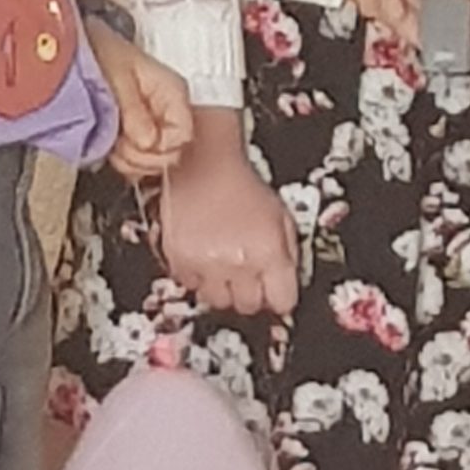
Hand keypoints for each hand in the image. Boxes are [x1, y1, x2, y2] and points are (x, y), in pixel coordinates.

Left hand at [89, 30, 196, 181]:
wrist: (78, 49)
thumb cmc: (102, 53)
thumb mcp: (117, 79)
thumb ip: (134, 112)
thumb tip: (147, 143)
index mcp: (172, 92)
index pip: (183, 135)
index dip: (160, 146)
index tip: (136, 142)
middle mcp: (167, 111)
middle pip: (171, 154)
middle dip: (142, 156)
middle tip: (120, 143)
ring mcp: (152, 124)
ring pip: (154, 162)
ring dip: (130, 160)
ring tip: (112, 142)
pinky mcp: (137, 134)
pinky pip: (139, 161)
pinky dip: (123, 161)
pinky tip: (110, 147)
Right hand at [157, 111, 300, 317]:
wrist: (202, 163)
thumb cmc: (241, 184)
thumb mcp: (280, 215)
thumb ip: (288, 254)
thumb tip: (287, 284)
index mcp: (269, 251)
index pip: (283, 302)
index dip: (280, 297)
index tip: (275, 292)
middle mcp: (238, 262)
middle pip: (249, 306)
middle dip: (250, 292)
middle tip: (247, 272)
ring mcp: (207, 264)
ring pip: (218, 301)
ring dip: (222, 287)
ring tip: (222, 262)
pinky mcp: (180, 261)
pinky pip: (191, 286)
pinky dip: (197, 275)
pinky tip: (202, 253)